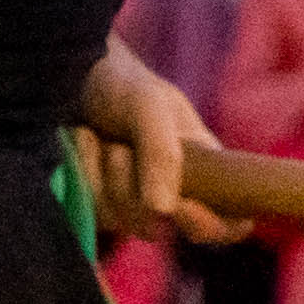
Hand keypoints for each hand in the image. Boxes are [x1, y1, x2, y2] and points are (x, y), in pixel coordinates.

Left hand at [74, 43, 250, 246]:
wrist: (72, 76)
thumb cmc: (123, 84)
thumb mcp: (148, 106)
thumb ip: (162, 153)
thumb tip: (164, 210)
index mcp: (205, 170)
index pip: (231, 222)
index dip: (213, 226)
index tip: (182, 206)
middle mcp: (172, 192)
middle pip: (160, 227)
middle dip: (131, 191)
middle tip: (118, 150)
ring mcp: (132, 201)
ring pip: (121, 221)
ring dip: (103, 178)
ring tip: (101, 139)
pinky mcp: (100, 204)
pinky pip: (93, 213)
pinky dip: (84, 177)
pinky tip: (85, 144)